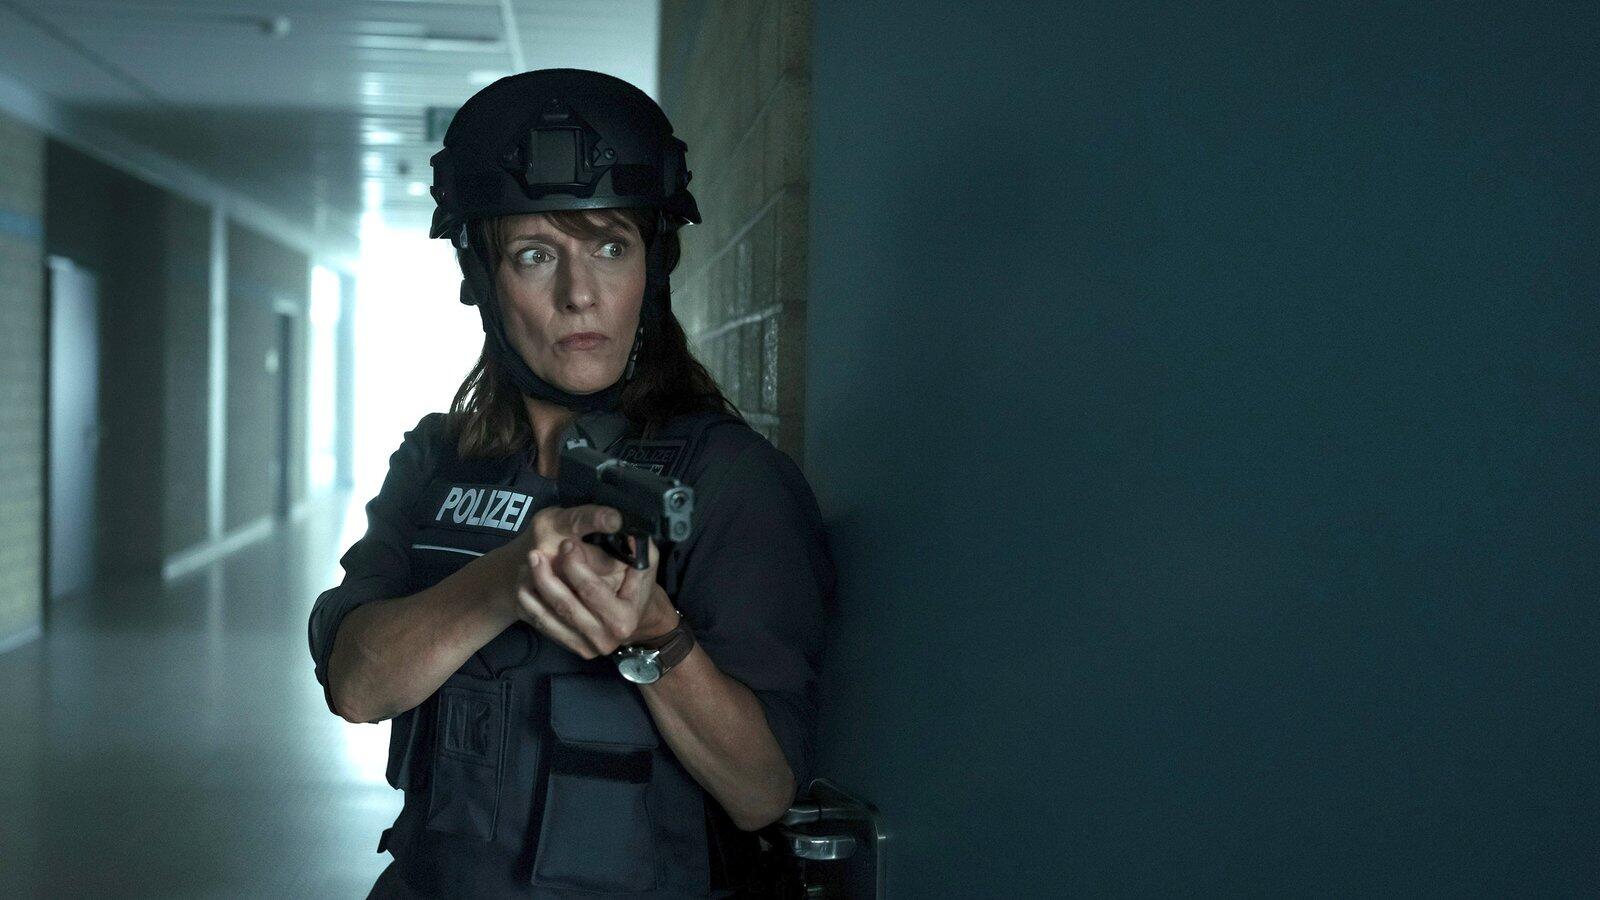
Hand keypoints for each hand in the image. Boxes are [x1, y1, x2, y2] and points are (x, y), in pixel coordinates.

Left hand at [514, 531, 673, 659]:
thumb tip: (624, 531)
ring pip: (549, 618)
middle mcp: (604, 639)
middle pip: (566, 605)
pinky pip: (543, 627)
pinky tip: (523, 586)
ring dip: (533, 590)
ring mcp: (586, 647)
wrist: (631, 620)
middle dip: (547, 577)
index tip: (567, 544)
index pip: (591, 590)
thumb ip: (638, 550)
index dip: (575, 565)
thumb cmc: (635, 587)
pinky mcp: (571, 647)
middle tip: (535, 554)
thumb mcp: (645, 566)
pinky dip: (530, 606)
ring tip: (524, 567)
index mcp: (623, 619)